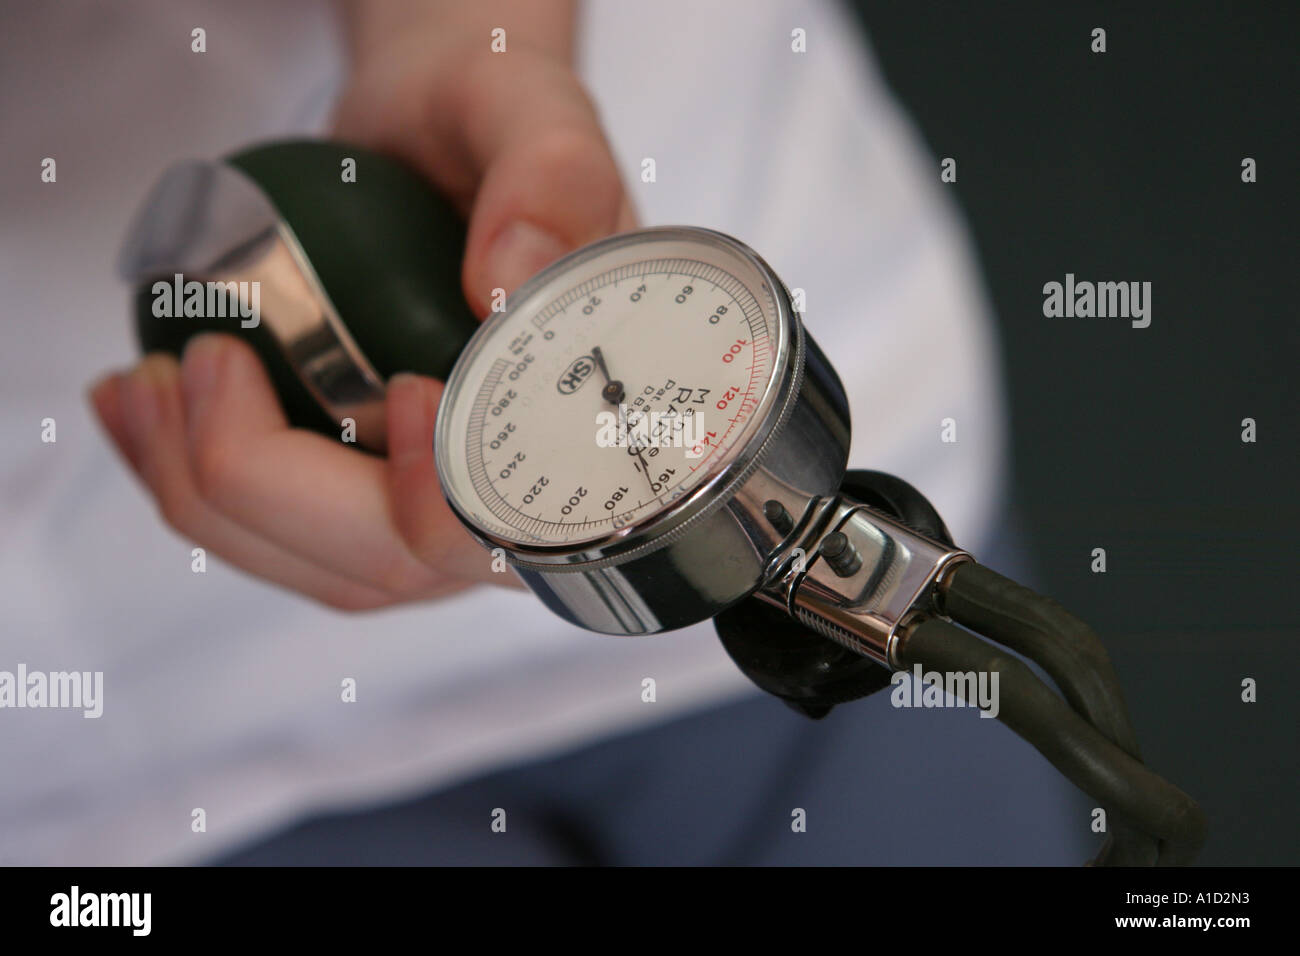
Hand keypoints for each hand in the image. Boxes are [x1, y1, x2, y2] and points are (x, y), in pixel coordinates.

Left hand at [89, 1, 635, 610]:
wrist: (440, 131)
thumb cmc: (497, 125)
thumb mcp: (534, 113)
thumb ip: (551, 178)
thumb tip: (510, 276)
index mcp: (590, 433)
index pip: (523, 522)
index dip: (446, 494)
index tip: (401, 390)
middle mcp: (520, 499)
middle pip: (395, 561)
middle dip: (268, 483)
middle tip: (205, 362)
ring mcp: (438, 512)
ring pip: (322, 568)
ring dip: (207, 494)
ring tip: (142, 384)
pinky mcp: (367, 500)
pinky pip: (278, 538)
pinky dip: (189, 484)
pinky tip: (140, 409)